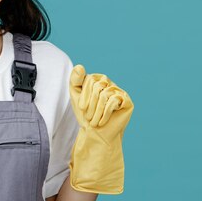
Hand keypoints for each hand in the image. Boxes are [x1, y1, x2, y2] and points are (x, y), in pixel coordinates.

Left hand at [68, 64, 133, 193]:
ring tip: (95, 121)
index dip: (84, 95)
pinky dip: (105, 113)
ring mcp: (119, 91)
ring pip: (105, 95)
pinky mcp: (126, 101)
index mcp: (97, 79)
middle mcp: (109, 83)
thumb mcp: (76, 96)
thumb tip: (80, 66)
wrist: (96, 133)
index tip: (82, 108)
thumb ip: (75, 80)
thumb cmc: (85, 115)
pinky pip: (114, 101)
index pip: (89, 79)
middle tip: (89, 117)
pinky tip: (103, 121)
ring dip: (97, 111)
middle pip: (97, 87)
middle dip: (90, 104)